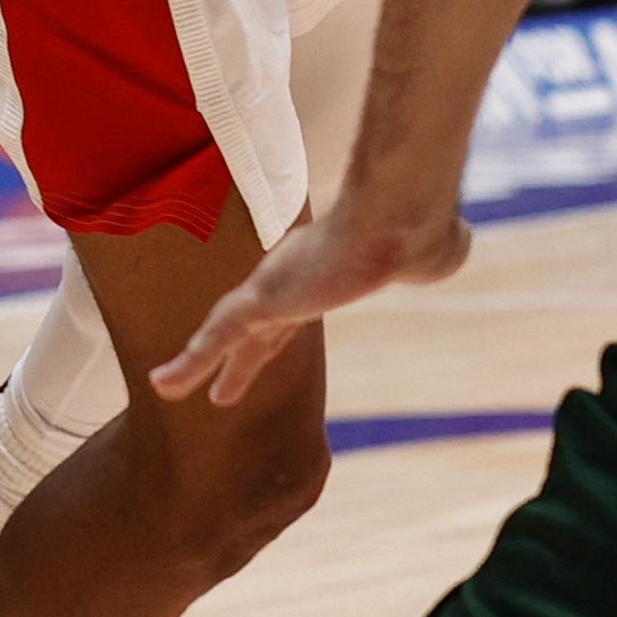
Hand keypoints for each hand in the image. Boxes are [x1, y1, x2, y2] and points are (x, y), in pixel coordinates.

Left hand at [149, 196, 468, 407]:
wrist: (393, 224)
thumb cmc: (413, 229)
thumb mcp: (430, 245)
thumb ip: (434, 247)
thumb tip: (453, 243)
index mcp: (325, 274)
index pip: (295, 313)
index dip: (279, 334)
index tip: (266, 351)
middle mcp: (293, 278)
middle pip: (259, 329)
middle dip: (240, 359)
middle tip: (223, 392)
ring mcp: (272, 287)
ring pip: (225, 334)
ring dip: (199, 363)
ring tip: (167, 388)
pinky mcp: (259, 300)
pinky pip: (214, 338)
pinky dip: (190, 362)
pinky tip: (164, 386)